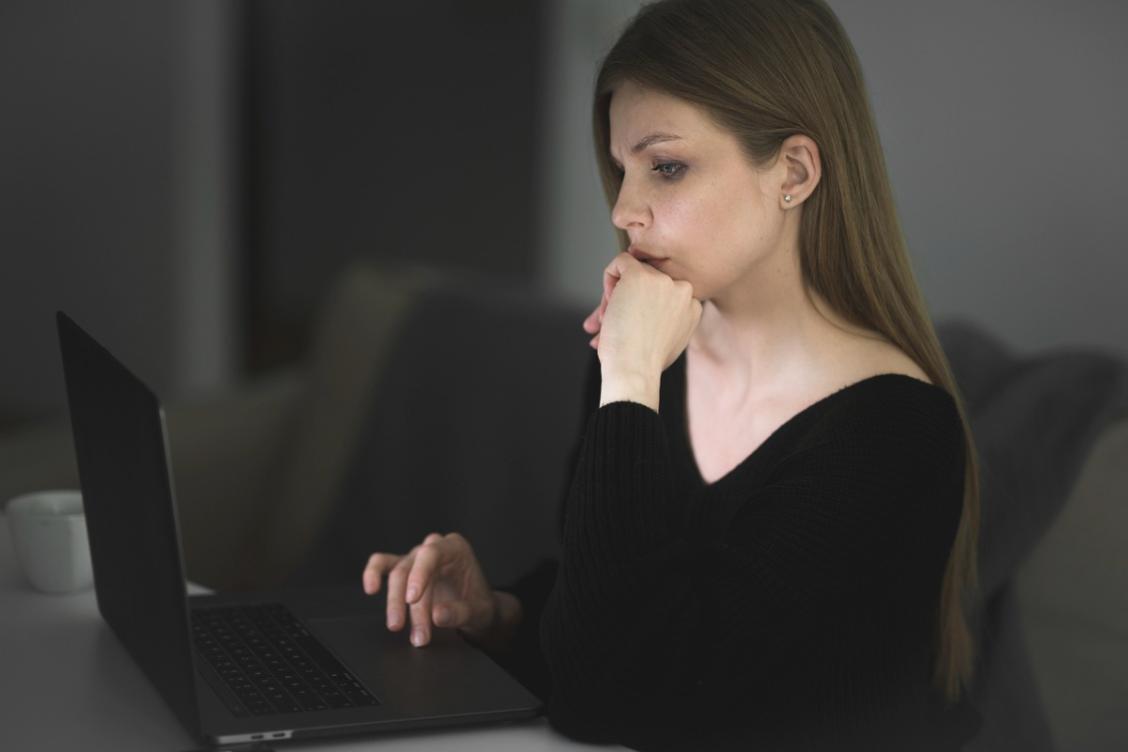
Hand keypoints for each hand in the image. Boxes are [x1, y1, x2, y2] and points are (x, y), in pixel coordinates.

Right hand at [362, 532, 500, 648]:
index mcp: (455, 548)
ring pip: (396, 573)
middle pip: (411, 570)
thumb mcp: (478, 612)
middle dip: (411, 606)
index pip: (431, 554)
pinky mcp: (405, 569)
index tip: (413, 599)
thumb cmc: (478, 604)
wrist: (475, 609)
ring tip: (397, 627)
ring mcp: (417, 558)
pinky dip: (373, 574)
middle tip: (418, 634)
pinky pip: (383, 565)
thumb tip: (437, 615)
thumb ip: (460, 613)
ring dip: (394, 603)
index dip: (419, 575)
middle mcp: (434, 547)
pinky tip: (371, 588)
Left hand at [582, 252, 702, 375]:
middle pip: (647, 281)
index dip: (641, 307)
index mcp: (692, 306)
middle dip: (624, 301)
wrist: (636, 370)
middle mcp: (682, 289)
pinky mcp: (639, 275)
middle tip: (607, 322)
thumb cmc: (645, 363)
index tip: (629, 325)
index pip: (662, 292)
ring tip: (603, 321)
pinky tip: (608, 305)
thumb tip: (639, 308)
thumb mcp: (666, 339)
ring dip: (614, 296)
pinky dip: (608, 279)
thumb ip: (662, 318)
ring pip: (633, 272)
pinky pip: (621, 261)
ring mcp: (662, 281)